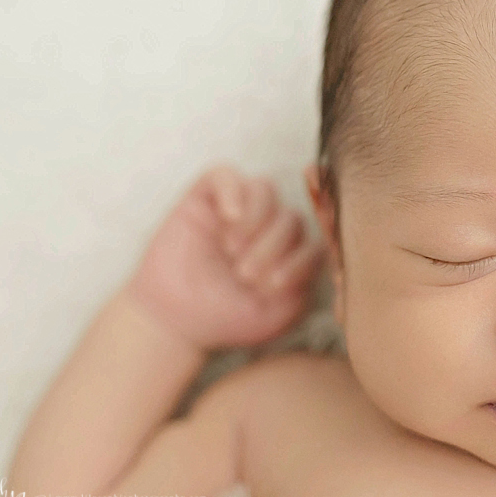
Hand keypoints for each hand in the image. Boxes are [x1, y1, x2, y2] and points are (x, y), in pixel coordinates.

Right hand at [125, 165, 326, 350]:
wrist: (173, 322)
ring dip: (256, 220)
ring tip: (232, 251)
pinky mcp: (205, 199)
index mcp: (291, 255)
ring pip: (265, 190)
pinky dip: (232, 191)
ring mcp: (238, 211)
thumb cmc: (226, 320)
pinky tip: (227, 219)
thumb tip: (323, 256)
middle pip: (291, 217)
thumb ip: (305, 288)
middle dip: (272, 247)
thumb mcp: (275, 315)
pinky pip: (225, 174)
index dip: (299, 261)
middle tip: (244, 275)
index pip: (316, 242)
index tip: (271, 288)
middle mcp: (269, 229)